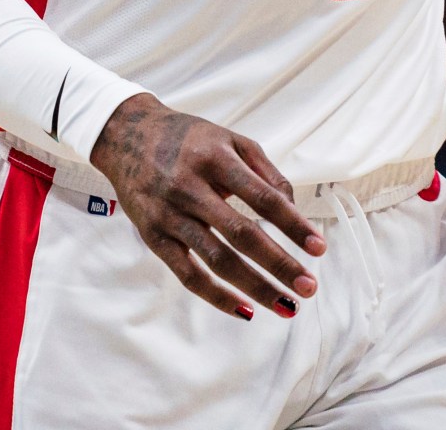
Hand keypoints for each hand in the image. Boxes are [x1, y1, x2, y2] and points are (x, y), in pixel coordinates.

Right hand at [89, 93, 326, 321]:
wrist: (126, 135)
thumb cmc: (188, 139)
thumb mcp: (230, 139)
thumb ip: (265, 171)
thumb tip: (292, 209)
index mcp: (216, 159)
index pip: (262, 198)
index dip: (293, 224)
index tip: (318, 247)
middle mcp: (190, 187)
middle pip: (242, 234)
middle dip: (279, 264)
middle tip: (308, 287)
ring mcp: (170, 215)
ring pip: (217, 260)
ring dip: (255, 287)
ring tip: (285, 305)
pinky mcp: (154, 237)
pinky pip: (187, 275)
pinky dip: (217, 296)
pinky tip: (244, 309)